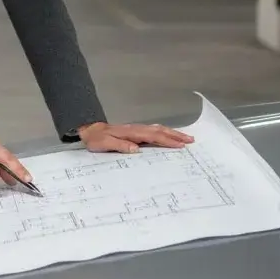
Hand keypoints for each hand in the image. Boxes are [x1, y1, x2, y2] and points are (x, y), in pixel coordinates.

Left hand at [78, 120, 193, 153]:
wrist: (88, 131)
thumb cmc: (96, 139)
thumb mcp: (104, 144)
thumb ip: (119, 145)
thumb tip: (136, 149)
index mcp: (131, 133)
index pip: (153, 136)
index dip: (167, 140)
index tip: (180, 145)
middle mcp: (136, 129)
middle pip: (159, 131)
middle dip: (175, 135)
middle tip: (191, 140)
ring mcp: (136, 129)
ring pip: (157, 129)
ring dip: (172, 133)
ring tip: (186, 138)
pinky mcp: (135, 132)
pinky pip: (153, 131)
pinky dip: (164, 133)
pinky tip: (169, 136)